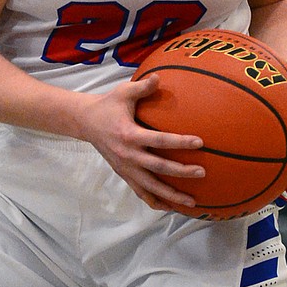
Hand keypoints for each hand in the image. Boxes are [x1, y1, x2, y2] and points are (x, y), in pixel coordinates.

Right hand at [78, 75, 203, 211]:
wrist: (84, 122)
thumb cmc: (108, 105)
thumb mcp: (123, 92)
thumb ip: (142, 87)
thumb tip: (160, 78)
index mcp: (129, 135)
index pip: (159, 140)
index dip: (179, 142)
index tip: (199, 142)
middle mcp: (127, 155)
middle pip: (158, 167)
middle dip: (181, 172)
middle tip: (202, 172)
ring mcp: (125, 168)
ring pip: (151, 187)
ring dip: (171, 195)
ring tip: (192, 201)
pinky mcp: (124, 174)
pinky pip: (141, 192)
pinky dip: (155, 202)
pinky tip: (171, 208)